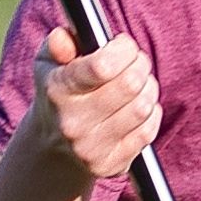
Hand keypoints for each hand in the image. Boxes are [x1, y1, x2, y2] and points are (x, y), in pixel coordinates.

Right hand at [13, 26, 159, 190]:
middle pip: (130, 85)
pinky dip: (151, 114)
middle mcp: (73, 123)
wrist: (51, 144)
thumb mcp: (48, 63)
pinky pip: (148, 132)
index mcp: (58, 91)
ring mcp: (91, 148)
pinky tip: (138, 106)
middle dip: (140, 65)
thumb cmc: (58, 91)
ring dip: (148, 88)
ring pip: (143, 107)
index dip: (124, 50)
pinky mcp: (110, 165)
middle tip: (137, 61)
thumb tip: (63, 36)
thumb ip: (58, 44)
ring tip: (139, 83)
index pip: (102, 67)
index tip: (124, 44)